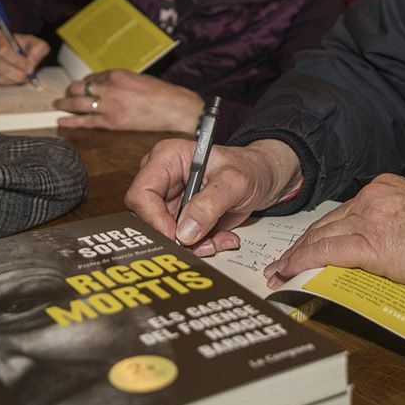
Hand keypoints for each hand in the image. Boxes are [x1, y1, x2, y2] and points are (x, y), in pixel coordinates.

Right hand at [0, 30, 49, 84]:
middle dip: (15, 73)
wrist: (10, 54)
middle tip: (26, 77)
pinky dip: (3, 85)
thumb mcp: (32, 43)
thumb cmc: (21, 48)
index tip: (29, 68)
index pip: (3, 50)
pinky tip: (10, 81)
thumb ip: (37, 48)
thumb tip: (32, 60)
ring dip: (10, 80)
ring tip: (20, 78)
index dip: (17, 61)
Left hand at [53, 70, 201, 133]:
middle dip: (70, 90)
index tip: (82, 86)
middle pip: (80, 88)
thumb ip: (119, 81)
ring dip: (65, 103)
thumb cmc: (161, 93)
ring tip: (57, 104)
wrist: (174, 108)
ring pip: (78, 103)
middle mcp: (110, 88)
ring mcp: (109, 106)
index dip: (86, 82)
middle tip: (64, 93)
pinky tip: (61, 120)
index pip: (93, 76)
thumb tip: (104, 85)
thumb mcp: (137, 78)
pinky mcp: (112, 122)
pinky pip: (86, 121)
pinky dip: (71, 121)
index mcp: (117, 74)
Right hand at [125, 137, 301, 249]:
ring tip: (220, 238)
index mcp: (167, 158)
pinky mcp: (181, 218)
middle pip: (150, 219)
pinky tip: (222, 237)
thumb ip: (209, 204)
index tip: (175, 236)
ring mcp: (171, 201)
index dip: (153, 218)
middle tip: (203, 244)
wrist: (263, 178)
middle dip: (177, 237)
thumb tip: (185, 231)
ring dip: (194, 244)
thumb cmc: (249, 167)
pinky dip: (202, 245)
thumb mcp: (234, 181)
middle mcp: (163, 180)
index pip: (142, 193)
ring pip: (166, 235)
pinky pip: (182, 241)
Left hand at [266, 175, 404, 292]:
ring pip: (321, 236)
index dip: (325, 229)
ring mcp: (371, 220)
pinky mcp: (372, 246)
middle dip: (304, 243)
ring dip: (296, 255)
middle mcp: (374, 198)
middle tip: (284, 260)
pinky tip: (289, 272)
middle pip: (327, 222)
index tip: (312, 242)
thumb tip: (396, 232)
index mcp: (388, 187)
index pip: (346, 211)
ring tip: (280, 271)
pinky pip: (326, 253)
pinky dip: (302, 262)